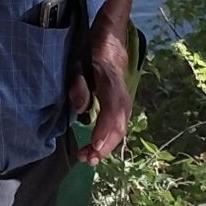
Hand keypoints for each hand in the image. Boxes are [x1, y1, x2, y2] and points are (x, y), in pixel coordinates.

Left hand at [70, 47, 133, 163]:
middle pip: (118, 126)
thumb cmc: (92, 54)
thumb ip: (79, 83)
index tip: (94, 147)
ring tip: (88, 158)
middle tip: (86, 160)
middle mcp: (123, 97)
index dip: (104, 131)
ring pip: (120, 130)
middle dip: (104, 146)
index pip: (112, 112)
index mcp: (111, 84)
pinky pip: (119, 127)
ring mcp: (126, 103)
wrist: (112, 46)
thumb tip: (80, 108)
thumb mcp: (79, 62)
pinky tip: (96, 149)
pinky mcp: (124, 108)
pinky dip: (108, 141)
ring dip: (106, 147)